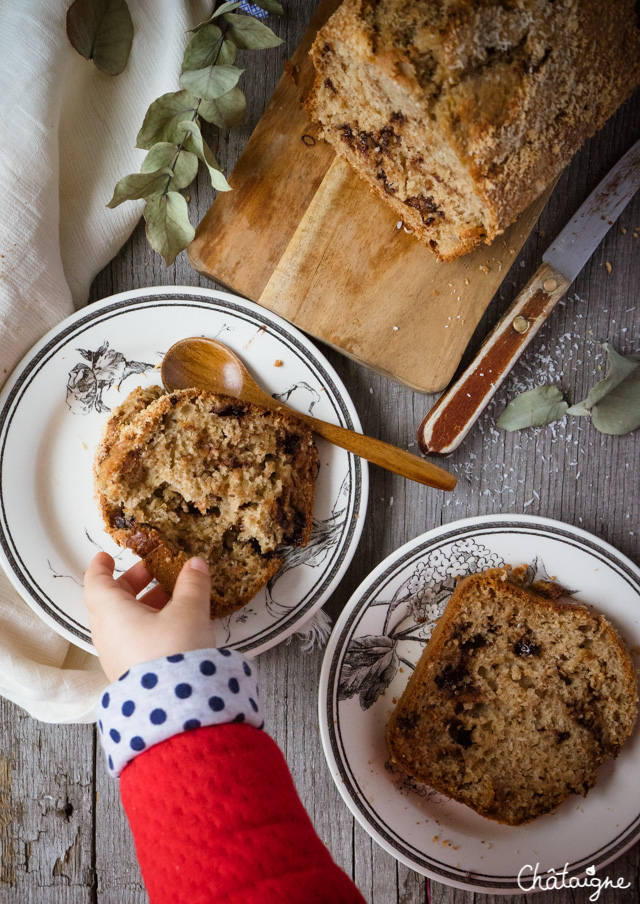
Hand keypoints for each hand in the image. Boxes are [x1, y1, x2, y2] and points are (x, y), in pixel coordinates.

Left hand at [85, 552, 216, 681]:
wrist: (178, 707)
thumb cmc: (174, 653)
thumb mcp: (189, 611)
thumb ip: (192, 584)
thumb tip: (195, 564)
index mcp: (112, 614)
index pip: (95, 583)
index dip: (101, 567)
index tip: (106, 556)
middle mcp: (108, 635)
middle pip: (111, 602)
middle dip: (132, 584)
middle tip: (153, 572)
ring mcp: (117, 657)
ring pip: (123, 622)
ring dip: (144, 606)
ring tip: (171, 597)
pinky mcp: (131, 674)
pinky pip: (132, 641)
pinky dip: (147, 626)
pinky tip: (172, 626)